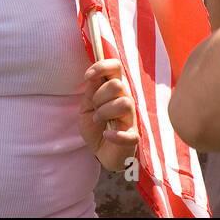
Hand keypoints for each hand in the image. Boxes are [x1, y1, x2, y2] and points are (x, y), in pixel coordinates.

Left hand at [78, 58, 138, 172]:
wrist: (101, 151)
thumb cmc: (96, 126)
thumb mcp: (86, 107)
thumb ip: (91, 91)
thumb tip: (94, 75)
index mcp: (113, 89)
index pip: (115, 67)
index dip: (101, 67)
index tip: (87, 76)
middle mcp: (125, 99)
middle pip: (117, 84)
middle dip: (99, 96)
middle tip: (95, 108)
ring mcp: (131, 117)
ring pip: (124, 103)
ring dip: (104, 112)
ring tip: (98, 120)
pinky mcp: (133, 136)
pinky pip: (129, 133)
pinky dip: (115, 135)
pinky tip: (107, 135)